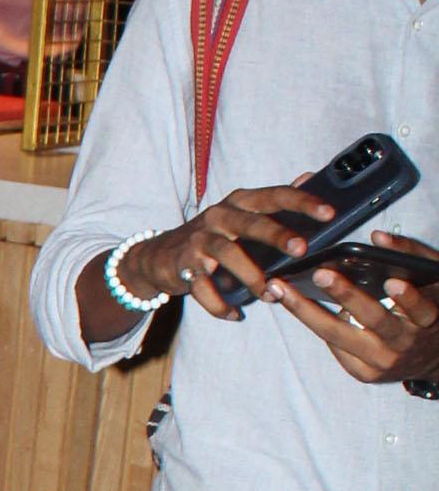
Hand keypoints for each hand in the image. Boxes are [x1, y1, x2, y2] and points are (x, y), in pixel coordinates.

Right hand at [115, 179, 332, 320]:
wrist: (160, 256)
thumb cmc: (213, 235)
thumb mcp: (242, 213)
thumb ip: (274, 200)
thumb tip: (308, 176)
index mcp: (239, 202)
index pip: (274, 195)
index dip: (302, 202)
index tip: (329, 212)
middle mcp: (219, 216)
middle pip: (251, 223)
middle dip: (277, 235)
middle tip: (301, 249)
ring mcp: (200, 241)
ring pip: (227, 255)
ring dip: (252, 276)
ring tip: (271, 295)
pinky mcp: (184, 265)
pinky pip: (203, 287)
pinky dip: (219, 304)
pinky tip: (235, 314)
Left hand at [270, 228, 438, 386]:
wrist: (435, 359)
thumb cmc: (431, 309)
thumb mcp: (432, 279)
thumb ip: (410, 255)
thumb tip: (378, 237)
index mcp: (428, 319)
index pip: (421, 308)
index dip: (408, 297)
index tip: (392, 281)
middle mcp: (405, 344)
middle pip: (373, 320)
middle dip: (345, 295)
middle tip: (320, 274)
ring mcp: (384, 363)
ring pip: (340, 337)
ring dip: (307, 312)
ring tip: (282, 290)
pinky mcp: (367, 374)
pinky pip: (338, 350)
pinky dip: (320, 327)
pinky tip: (299, 308)